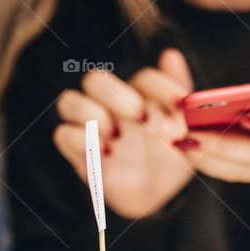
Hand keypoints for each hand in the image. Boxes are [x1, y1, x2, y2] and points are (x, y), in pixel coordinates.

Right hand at [53, 49, 194, 218]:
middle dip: (116, 94)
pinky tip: (106, 154)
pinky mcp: (80, 154)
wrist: (160, 196)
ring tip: (116, 135)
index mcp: (142, 97)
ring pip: (68, 102)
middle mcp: (112, 108)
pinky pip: (63, 135)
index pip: (144, 79)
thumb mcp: (186, 130)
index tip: (181, 104)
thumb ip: (179, 94)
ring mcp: (93, 129)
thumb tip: (170, 54)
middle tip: (140, 116)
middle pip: (95, 80)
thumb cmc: (171, 158)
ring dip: (91, 114)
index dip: (161, 87)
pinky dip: (81, 140)